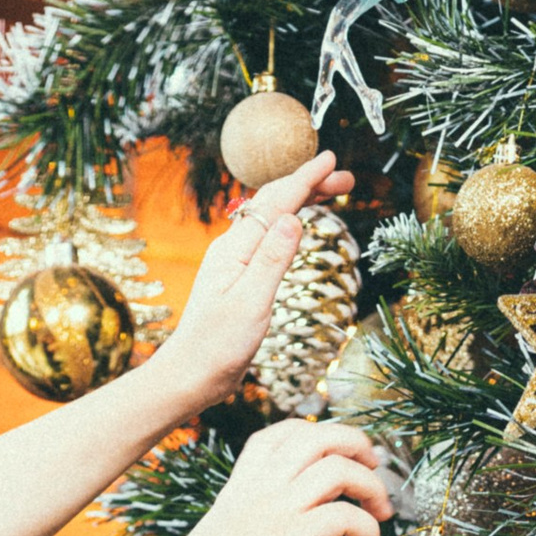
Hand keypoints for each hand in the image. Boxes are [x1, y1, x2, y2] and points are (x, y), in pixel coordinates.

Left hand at [163, 153, 356, 408]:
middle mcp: (233, 248)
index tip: (331, 160)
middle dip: (309, 184)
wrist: (190, 376)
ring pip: (271, 217)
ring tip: (331, 192)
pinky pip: (268, 236)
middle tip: (345, 177)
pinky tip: (298, 223)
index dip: (306, 179)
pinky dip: (289, 221)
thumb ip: (272, 260)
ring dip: (301, 199)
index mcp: (235, 249)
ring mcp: (235, 262)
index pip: (276, 202)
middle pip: (274, 203)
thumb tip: (294, 217)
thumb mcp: (250, 304)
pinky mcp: (239, 277)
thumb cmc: (217, 347)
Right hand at [170, 416, 388, 535]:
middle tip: (375, 469)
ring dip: (372, 488)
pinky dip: (368, 530)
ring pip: (340, 469)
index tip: (344, 452)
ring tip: (381, 514)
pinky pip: (346, 517)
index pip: (289, 431)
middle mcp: (264, 483)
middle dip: (358, 445)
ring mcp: (279, 507)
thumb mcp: (227, 527)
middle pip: (321, 435)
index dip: (325, 434)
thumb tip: (282, 525)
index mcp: (246, 477)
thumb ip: (255, 514)